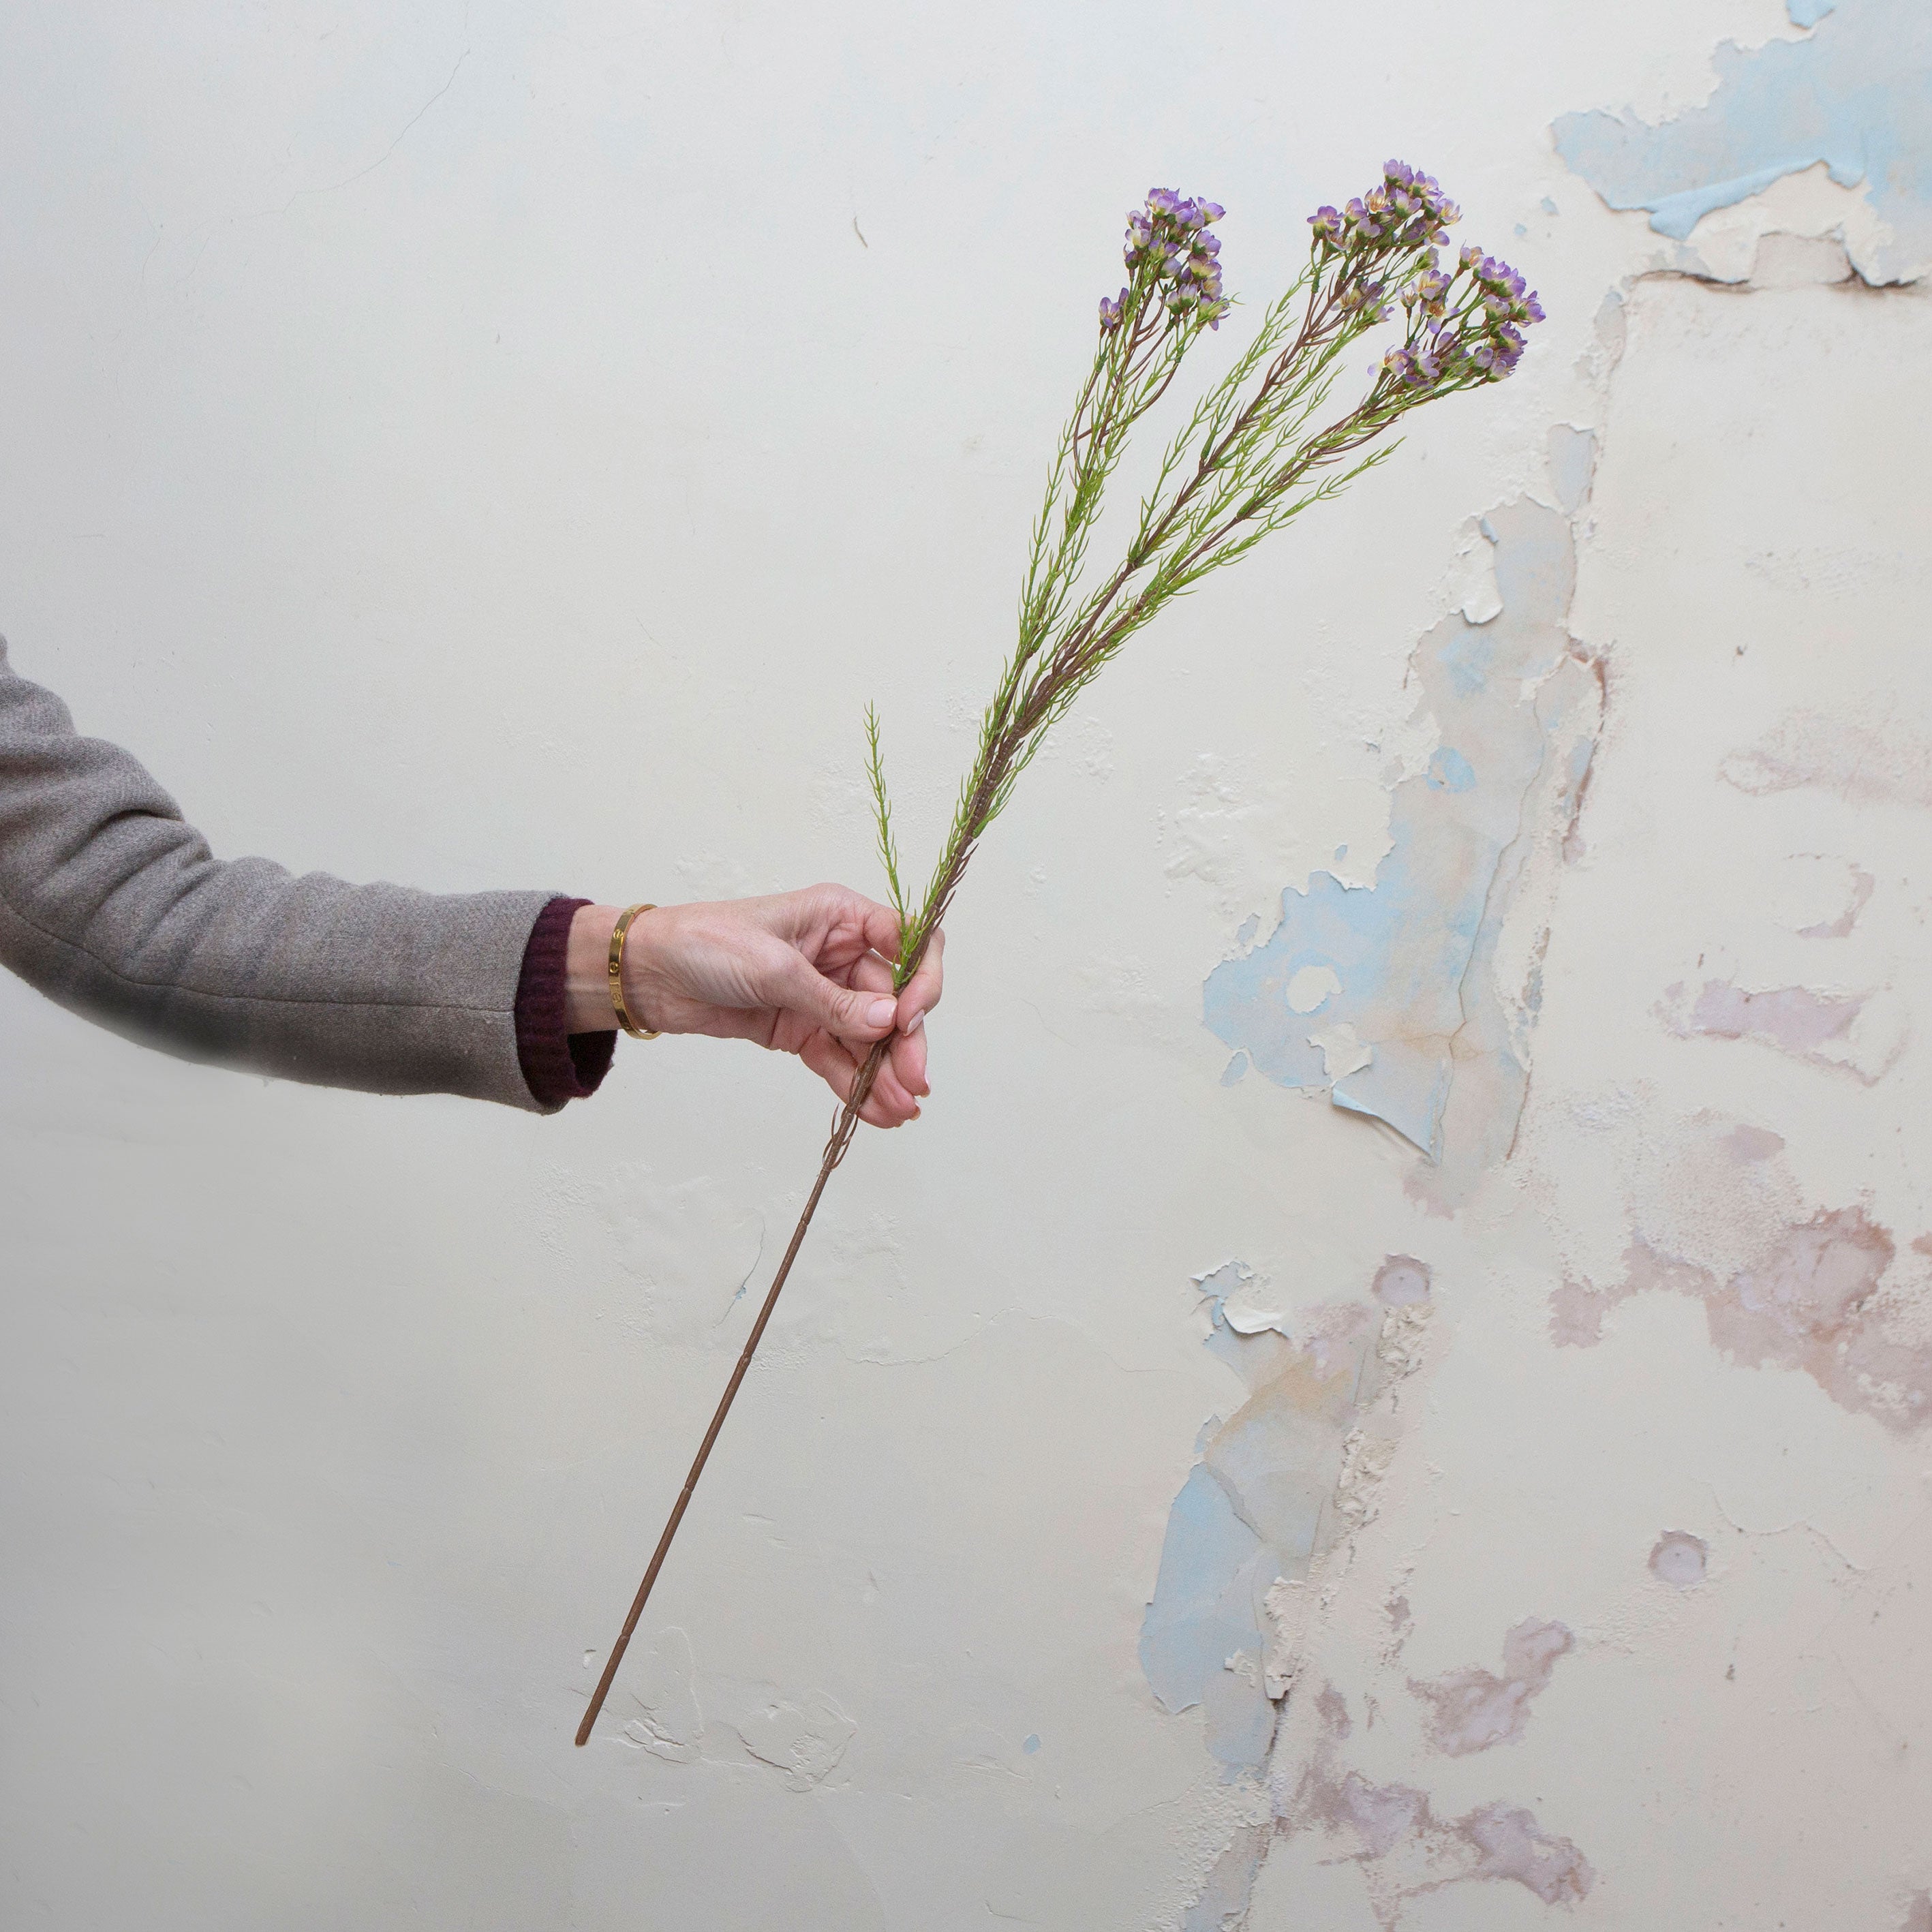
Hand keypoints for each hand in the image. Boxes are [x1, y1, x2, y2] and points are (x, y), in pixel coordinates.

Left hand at [566, 887, 943, 1127]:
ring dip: (885, 1074)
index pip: (908, 943)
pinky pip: (840, 1059)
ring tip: (898, 1112)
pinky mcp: (801, 1029)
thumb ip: (834, 1000)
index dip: (920, 981)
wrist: (648, 974)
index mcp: (841, 917)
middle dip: (906, 1044)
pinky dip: (857, 1085)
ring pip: (870, 1038)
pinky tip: (875, 1113)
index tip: (909, 1019)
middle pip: (894, 1001)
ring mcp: (822, 996)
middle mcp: (840, 954)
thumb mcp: (773, 967)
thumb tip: (889, 1023)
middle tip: (914, 1085)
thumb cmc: (705, 943)